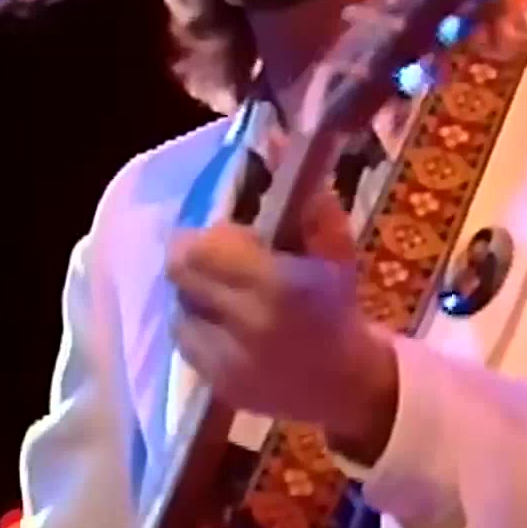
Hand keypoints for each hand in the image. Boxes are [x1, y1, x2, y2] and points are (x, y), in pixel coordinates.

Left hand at [166, 187, 397, 459]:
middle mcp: (248, 325)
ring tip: (230, 296)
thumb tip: (273, 143)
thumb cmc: (338, 306)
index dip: (213, 235)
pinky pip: (184, 339)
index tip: (236, 236)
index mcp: (280, 286)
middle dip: (196, 257)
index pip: (204, 247)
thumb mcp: (335, 248)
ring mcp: (227, 361)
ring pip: (178, 304)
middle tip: (223, 260)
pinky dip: (200, 324)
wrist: (348, 384)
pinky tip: (229, 325)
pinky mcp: (216, 384)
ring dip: (197, 292)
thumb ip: (305, 199)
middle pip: (180, 272)